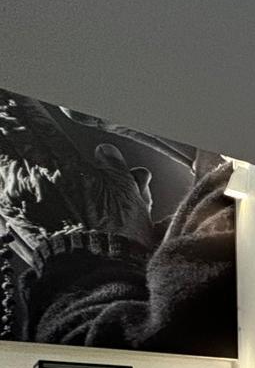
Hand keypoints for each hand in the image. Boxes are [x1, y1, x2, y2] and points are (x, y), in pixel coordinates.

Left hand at [0, 92, 155, 266]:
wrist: (96, 273)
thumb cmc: (116, 237)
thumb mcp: (129, 196)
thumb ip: (116, 169)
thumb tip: (107, 152)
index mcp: (66, 165)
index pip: (39, 124)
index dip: (26, 107)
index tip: (17, 94)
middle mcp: (38, 177)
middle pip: (13, 138)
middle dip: (7, 120)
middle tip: (2, 106)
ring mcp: (21, 199)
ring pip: (3, 161)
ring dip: (4, 143)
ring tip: (1, 127)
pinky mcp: (13, 221)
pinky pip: (0, 193)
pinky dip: (1, 179)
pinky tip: (1, 174)